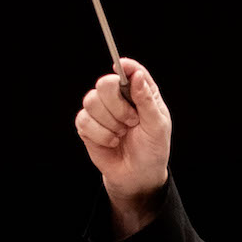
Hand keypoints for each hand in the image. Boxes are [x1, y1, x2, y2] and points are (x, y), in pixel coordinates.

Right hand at [74, 58, 173, 229]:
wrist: (138, 175)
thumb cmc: (152, 148)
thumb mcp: (157, 125)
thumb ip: (146, 99)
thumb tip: (136, 75)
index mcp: (138, 92)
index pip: (129, 70)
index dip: (124, 66)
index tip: (120, 68)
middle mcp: (117, 97)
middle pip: (104, 83)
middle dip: (117, 105)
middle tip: (131, 121)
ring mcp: (100, 110)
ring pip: (91, 101)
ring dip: (110, 123)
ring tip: (122, 134)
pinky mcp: (87, 125)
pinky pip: (84, 120)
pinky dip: (101, 134)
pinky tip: (112, 142)